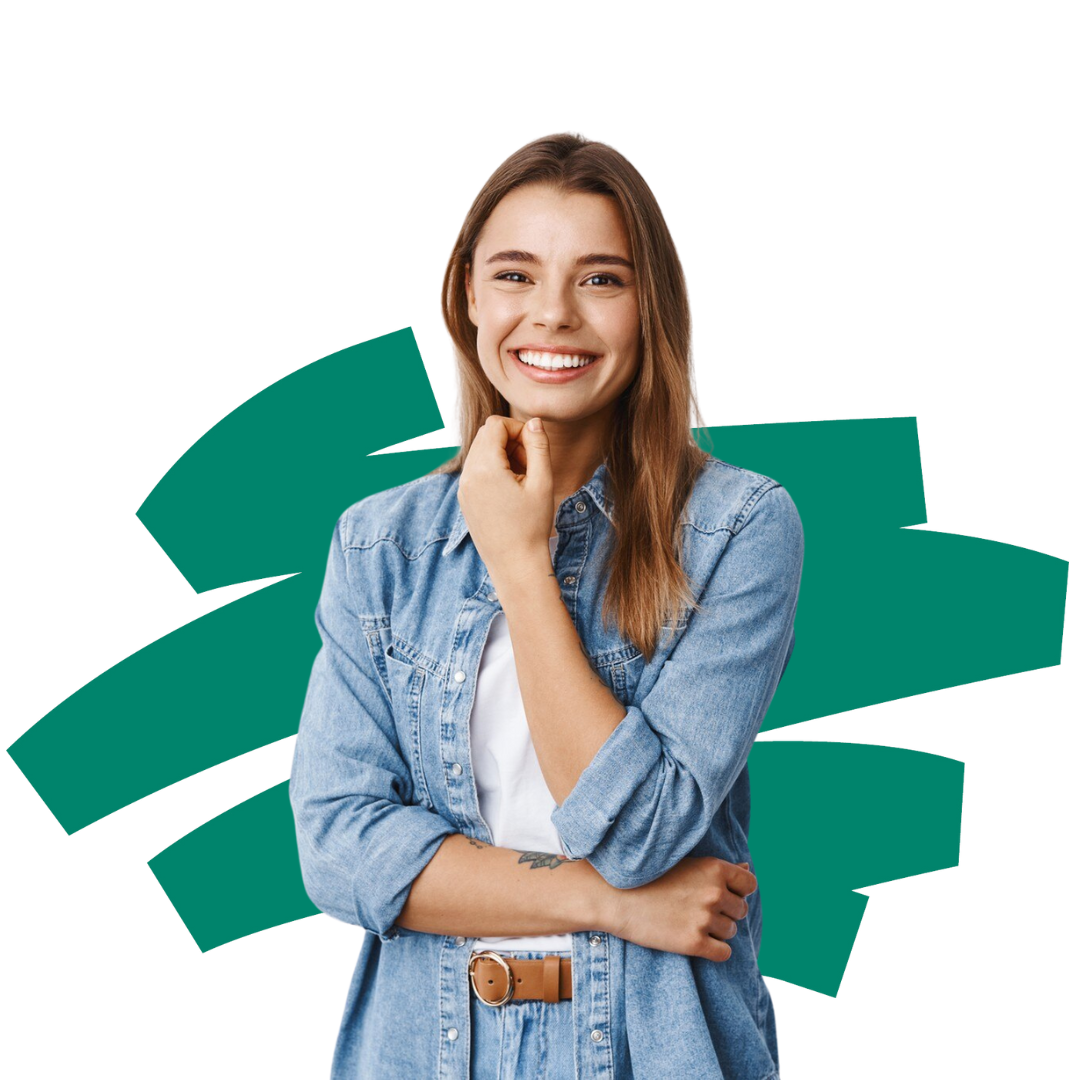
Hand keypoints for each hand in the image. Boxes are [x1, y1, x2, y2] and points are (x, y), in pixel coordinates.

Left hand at [457, 415, 553, 590]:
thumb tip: (535, 421)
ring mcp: (463, 488)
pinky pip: (476, 470)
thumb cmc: (532, 526)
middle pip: (486, 435)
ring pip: (481, 451)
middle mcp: (467, 475)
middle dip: (510, 441)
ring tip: (522, 479)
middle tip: (530, 465)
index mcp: (485, 468)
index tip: (535, 449)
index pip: (496, 425)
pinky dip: (494, 470)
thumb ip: (539, 446)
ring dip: (502, 455)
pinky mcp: (464, 499)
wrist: (515, 565)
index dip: (519, 429)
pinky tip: (511, 491)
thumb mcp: (543, 482)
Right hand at [603, 857, 757, 961]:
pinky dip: (714, 950)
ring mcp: (704, 918)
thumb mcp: (685, 864)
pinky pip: (723, 953)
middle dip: (725, 912)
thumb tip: (746, 867)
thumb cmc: (648, 877)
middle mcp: (713, 893)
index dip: (738, 891)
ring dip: (717, 931)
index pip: (749, 884)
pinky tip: (696, 941)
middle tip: (699, 911)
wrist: (614, 896)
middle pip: (740, 910)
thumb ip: (717, 869)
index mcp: (714, 869)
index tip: (722, 894)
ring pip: (731, 932)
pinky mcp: (693, 943)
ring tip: (692, 923)